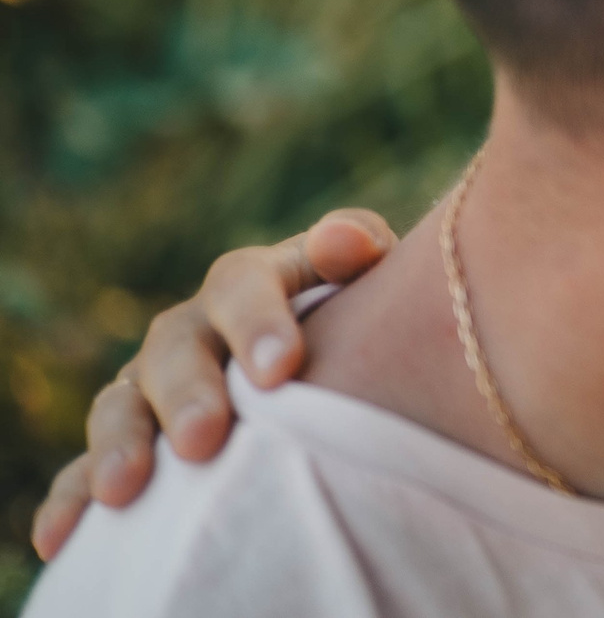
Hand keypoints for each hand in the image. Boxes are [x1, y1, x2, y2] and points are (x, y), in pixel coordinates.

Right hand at [29, 210, 393, 559]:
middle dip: (187, 395)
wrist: (327, 359)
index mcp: (246, 284)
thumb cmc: (351, 314)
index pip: (242, 288)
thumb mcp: (362, 276)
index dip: (258, 324)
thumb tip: (345, 242)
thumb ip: (357, 250)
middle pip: (176, 352)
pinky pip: (86, 470)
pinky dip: (72, 499)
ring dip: (120, 444)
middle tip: (202, 438)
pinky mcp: (129, 442)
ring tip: (126, 489)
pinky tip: (66, 535)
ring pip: (122, 406)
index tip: (281, 371)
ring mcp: (150, 386)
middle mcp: (189, 330)